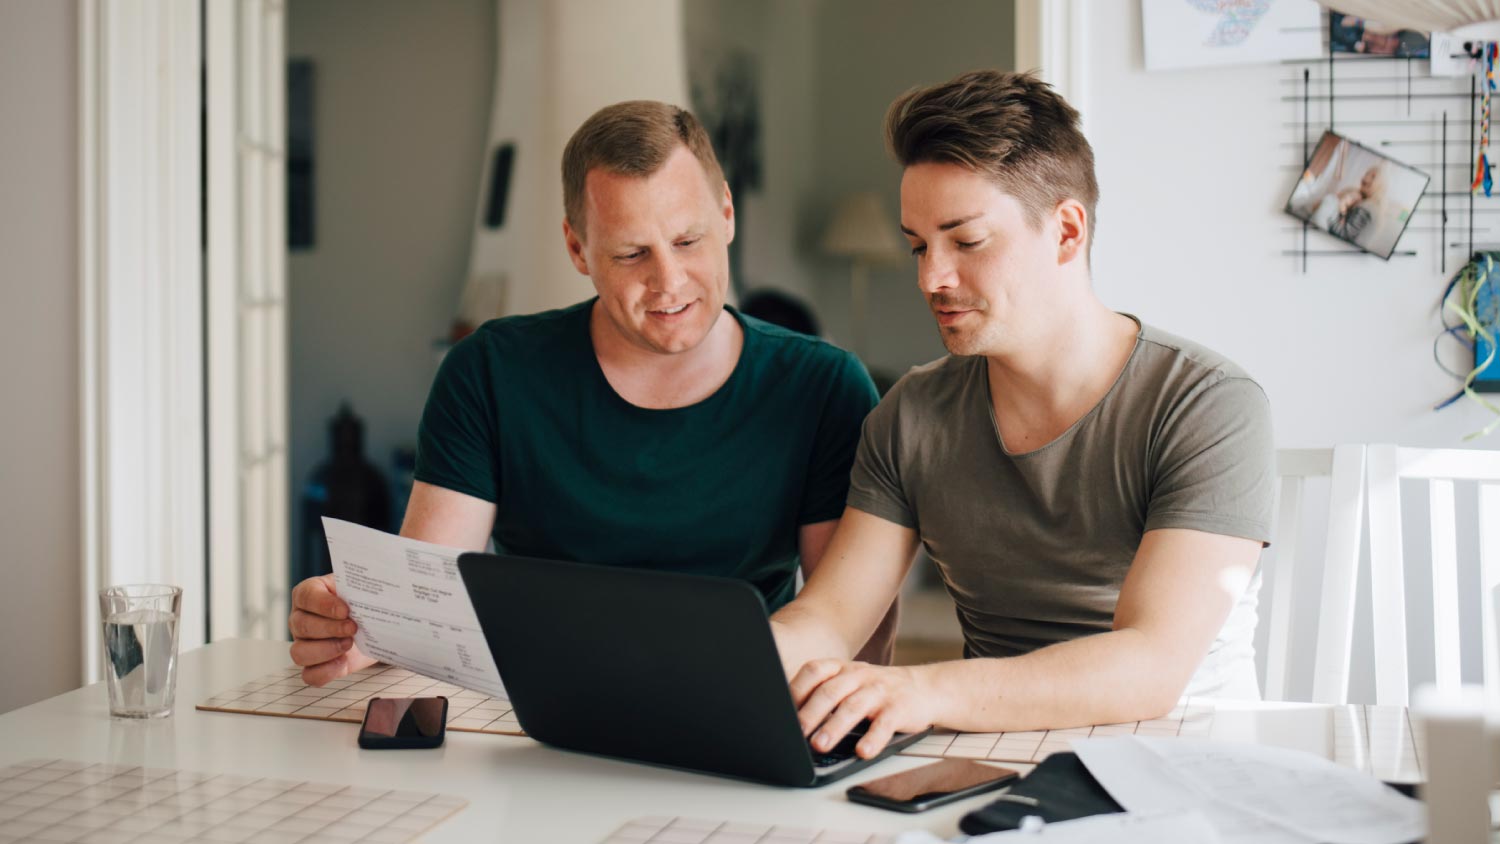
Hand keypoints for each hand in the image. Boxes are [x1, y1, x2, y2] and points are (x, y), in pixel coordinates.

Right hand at [288, 574, 374, 685]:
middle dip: (330, 628)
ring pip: (299, 653)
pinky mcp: (316, 665)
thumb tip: (381, 587)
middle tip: (354, 627)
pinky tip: (342, 662)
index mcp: (308, 594)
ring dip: (326, 651)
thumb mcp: (361, 587)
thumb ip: (362, 584)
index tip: (346, 610)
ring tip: (350, 643)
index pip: (306, 596)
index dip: (324, 604)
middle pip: (302, 626)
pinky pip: (310, 675)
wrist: (373, 623)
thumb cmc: (362, 600)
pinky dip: (325, 671)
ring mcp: (304, 644)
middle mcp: (300, 619)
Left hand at [790, 659, 938, 758]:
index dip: (796, 689)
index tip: (782, 711)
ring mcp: (879, 691)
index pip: (814, 672)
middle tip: (796, 733)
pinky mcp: (899, 709)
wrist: (924, 688)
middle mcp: (858, 676)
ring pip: (853, 707)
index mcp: (842, 669)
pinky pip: (884, 724)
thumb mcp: (849, 684)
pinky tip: (862, 751)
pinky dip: (873, 738)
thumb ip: (824, 694)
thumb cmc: (876, 690)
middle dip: (810, 713)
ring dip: (834, 727)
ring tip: (820, 745)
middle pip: (829, 691)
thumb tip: (789, 719)